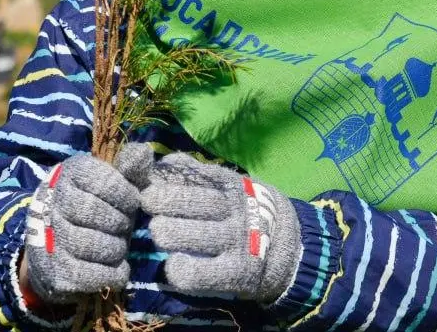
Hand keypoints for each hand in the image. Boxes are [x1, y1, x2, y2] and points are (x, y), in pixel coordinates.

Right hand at [23, 143, 152, 304]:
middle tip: (124, 226)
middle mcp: (53, 203)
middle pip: (94, 212)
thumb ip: (130, 168)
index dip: (125, 194)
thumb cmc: (96, 207)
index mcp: (69, 174)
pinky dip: (112, 273)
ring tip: (117, 245)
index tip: (131, 202)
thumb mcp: (112, 183)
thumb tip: (144, 152)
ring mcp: (49, 238)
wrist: (56, 246)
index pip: (103, 181)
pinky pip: (91, 275)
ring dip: (116, 248)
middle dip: (120, 222)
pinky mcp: (55, 271)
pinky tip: (117, 268)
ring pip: (93, 244)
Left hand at [137, 153, 301, 303]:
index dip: (172, 177)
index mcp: (234, 188)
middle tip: (147, 202)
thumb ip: (202, 176)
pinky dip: (183, 270)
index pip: (202, 177)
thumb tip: (166, 161)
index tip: (150, 181)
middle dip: (167, 200)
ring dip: (171, 232)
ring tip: (157, 230)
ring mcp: (237, 244)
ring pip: (198, 237)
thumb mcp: (233, 187)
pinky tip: (172, 265)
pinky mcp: (236, 274)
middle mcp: (237, 213)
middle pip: (199, 203)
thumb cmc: (247, 213)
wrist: (288, 249)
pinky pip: (203, 274)